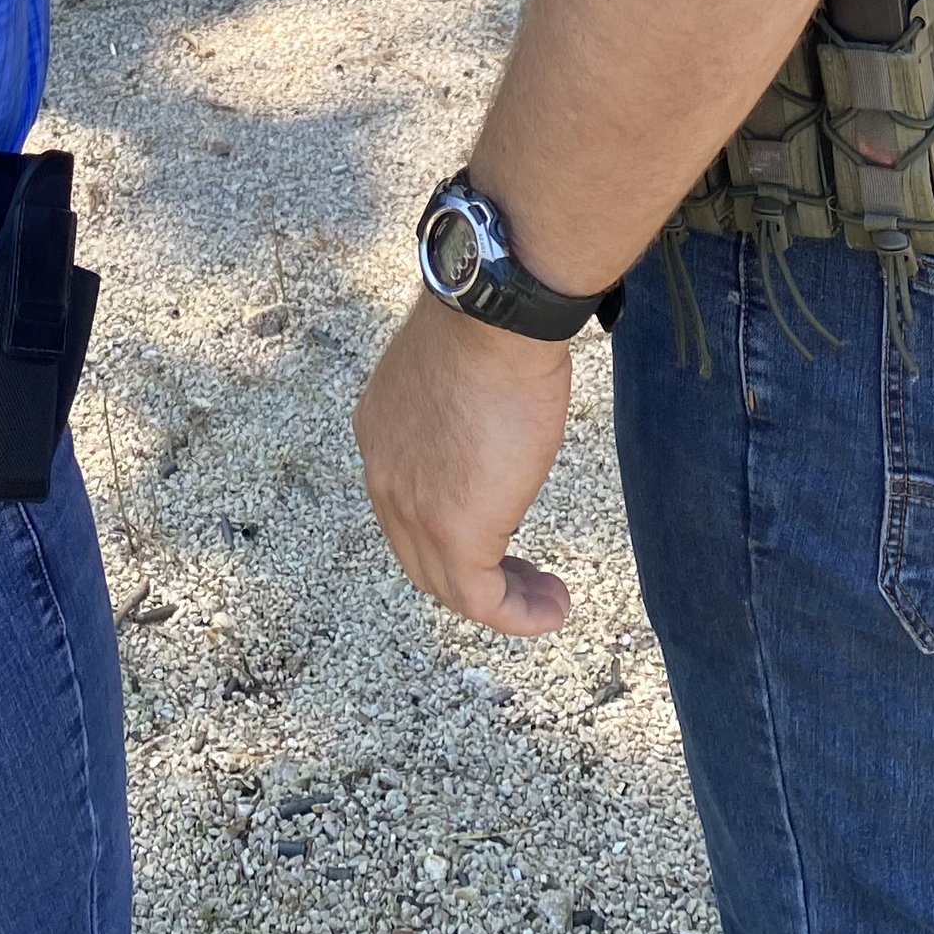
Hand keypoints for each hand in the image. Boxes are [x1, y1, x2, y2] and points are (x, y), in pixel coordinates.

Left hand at [352, 292, 573, 636]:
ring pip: (450, 583)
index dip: (449, 527)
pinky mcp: (455, 531)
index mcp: (380, 433)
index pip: (406, 503)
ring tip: (545, 598)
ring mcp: (412, 508)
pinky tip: (553, 605)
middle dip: (472, 573)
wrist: (495, 319)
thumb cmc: (491, 326)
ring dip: (502, 600)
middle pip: (420, 552)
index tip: (499, 527)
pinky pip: (484, 600)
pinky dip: (519, 614)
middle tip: (520, 576)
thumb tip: (485, 417)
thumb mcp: (457, 372)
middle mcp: (383, 476)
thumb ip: (455, 409)